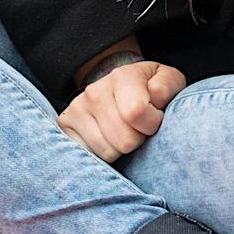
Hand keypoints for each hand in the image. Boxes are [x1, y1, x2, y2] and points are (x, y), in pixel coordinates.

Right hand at [58, 59, 186, 161]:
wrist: (118, 88)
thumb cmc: (149, 89)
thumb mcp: (167, 80)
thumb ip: (167, 85)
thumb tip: (155, 95)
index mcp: (122, 76)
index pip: (137, 113)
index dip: (152, 124)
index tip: (154, 120)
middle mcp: (95, 91)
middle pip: (124, 140)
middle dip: (138, 140)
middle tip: (138, 129)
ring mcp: (77, 108)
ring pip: (108, 152)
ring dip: (121, 149)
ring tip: (124, 133)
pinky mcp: (65, 125)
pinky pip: (90, 156)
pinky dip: (102, 154)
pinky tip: (108, 140)